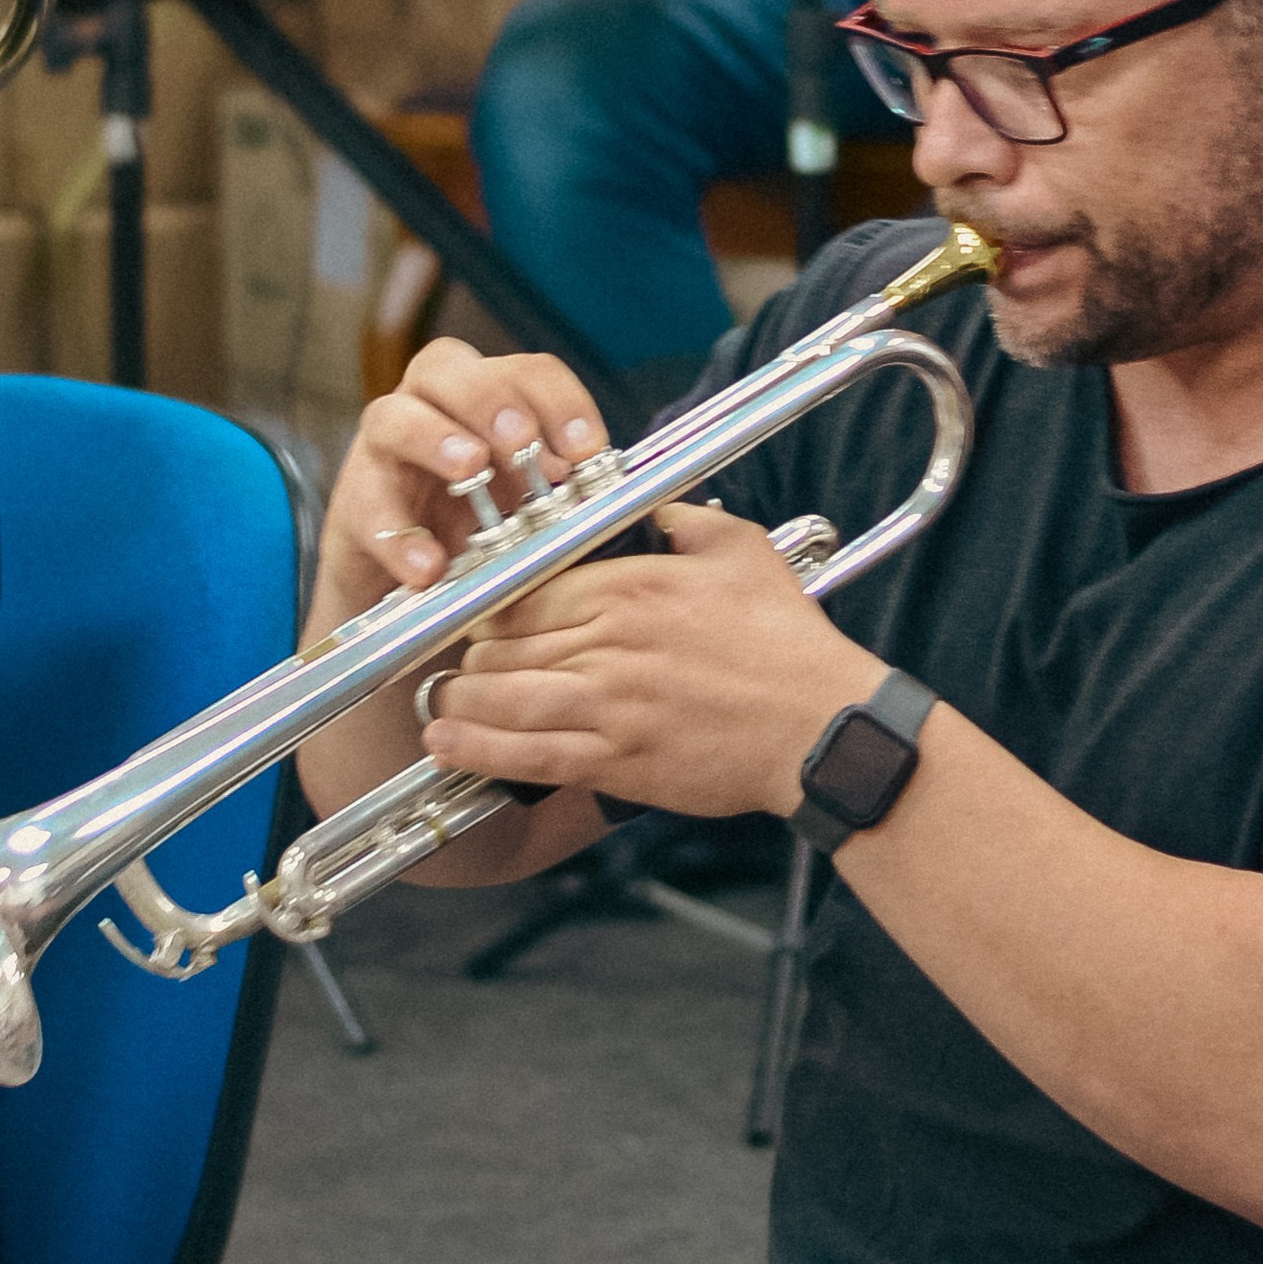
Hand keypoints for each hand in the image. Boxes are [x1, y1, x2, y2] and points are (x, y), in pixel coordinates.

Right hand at [311, 337, 610, 639]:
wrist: (412, 588)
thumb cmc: (479, 530)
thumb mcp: (528, 506)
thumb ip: (560, 489)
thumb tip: (612, 492)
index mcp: (485, 399)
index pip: (525, 372)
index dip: (560, 401)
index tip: (589, 450)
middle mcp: (428, 407)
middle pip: (447, 367)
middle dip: (489, 399)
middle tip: (520, 439)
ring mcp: (383, 451)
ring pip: (393, 417)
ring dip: (436, 438)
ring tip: (469, 469)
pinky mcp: (353, 505)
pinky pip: (369, 509)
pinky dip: (400, 538)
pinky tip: (429, 568)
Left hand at [424, 499, 884, 819]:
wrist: (822, 727)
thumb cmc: (788, 643)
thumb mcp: (741, 551)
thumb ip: (682, 519)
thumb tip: (652, 504)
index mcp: (631, 586)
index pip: (526, 590)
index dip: (494, 603)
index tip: (484, 613)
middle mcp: (609, 642)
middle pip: (502, 642)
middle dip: (472, 653)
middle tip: (459, 660)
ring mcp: (608, 705)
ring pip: (501, 696)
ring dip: (459, 700)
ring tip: (440, 703)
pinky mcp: (616, 759)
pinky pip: (526, 753)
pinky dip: (478, 749)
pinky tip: (448, 744)